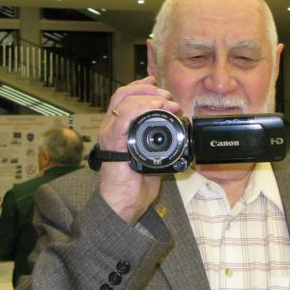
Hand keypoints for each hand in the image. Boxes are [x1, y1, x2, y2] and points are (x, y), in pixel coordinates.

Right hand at [98, 76, 180, 224]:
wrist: (124, 204)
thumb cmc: (135, 185)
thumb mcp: (153, 158)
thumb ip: (161, 144)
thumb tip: (179, 134)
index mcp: (119, 129)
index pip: (124, 97)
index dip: (140, 86)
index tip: (157, 85)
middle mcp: (111, 128)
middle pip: (123, 94)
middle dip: (149, 90)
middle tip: (168, 97)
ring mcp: (110, 134)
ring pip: (123, 101)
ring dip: (148, 97)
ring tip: (165, 102)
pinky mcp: (112, 144)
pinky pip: (123, 119)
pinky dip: (139, 108)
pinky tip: (154, 108)